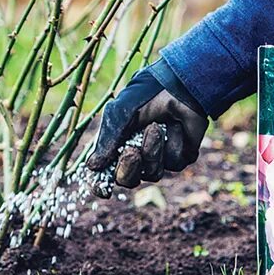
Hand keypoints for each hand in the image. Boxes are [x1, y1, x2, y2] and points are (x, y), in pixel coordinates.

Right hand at [86, 60, 207, 194]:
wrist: (179, 84)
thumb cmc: (146, 95)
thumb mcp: (120, 114)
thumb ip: (107, 140)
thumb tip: (92, 166)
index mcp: (118, 144)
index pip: (105, 173)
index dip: (101, 184)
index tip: (101, 189)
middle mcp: (137, 154)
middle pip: (127, 180)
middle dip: (128, 168)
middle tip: (132, 152)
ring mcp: (160, 156)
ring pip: (152, 174)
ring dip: (152, 151)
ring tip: (156, 127)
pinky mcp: (181, 155)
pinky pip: (174, 163)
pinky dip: (172, 144)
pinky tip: (175, 126)